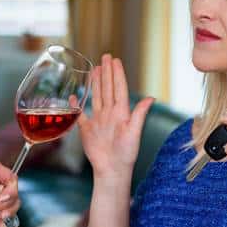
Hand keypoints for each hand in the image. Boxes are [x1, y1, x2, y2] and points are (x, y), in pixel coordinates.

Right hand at [78, 54, 153, 180]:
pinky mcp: (87, 130)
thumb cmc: (126, 153)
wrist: (112, 170)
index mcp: (121, 112)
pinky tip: (74, 95)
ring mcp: (98, 120)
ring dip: (96, 82)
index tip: (114, 60)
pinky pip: (81, 114)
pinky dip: (76, 105)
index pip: (118, 88)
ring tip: (95, 69)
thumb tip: (151, 98)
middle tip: (105, 57)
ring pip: (96, 96)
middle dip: (106, 72)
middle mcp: (109, 113)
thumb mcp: (134, 132)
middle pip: (107, 88)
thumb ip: (139, 114)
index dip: (116, 73)